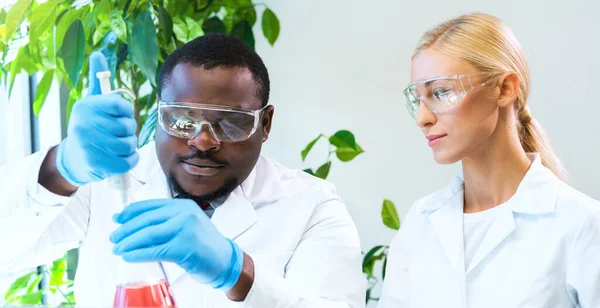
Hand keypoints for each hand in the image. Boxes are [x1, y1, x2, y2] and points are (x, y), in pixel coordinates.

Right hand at [55, 51, 137, 185]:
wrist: (75, 158)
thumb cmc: (90, 126)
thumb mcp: (92, 102)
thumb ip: (98, 79)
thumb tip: (97, 54)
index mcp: (86, 106)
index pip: (122, 105)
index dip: (126, 113)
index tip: (119, 116)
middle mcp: (84, 123)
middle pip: (128, 126)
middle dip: (129, 131)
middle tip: (117, 133)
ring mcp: (88, 145)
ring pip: (130, 144)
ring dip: (130, 146)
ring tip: (118, 145)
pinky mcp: (96, 164)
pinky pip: (128, 161)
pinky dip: (130, 160)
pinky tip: (120, 157)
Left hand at [110, 199, 244, 290]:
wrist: (225, 259)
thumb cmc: (203, 244)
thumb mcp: (186, 224)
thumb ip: (165, 221)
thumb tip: (133, 223)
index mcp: (183, 206)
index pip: (151, 205)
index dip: (131, 212)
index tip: (117, 219)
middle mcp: (184, 214)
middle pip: (147, 219)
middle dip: (126, 229)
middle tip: (114, 238)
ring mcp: (185, 229)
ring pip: (148, 234)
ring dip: (129, 242)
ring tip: (118, 249)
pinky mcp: (184, 247)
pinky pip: (155, 250)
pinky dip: (138, 254)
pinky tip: (128, 256)